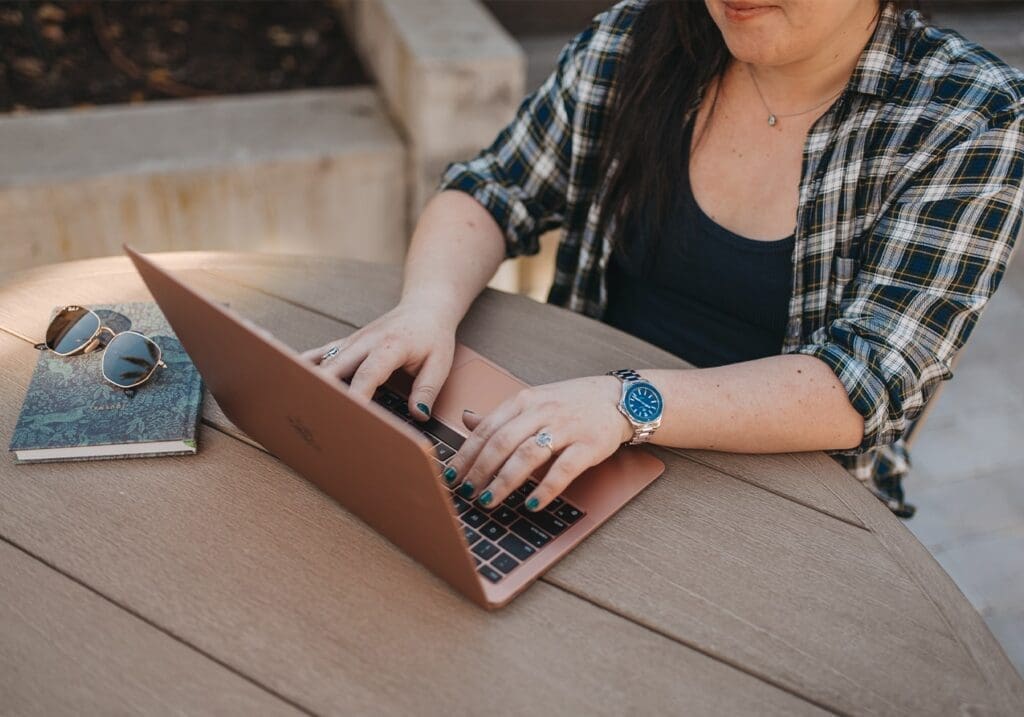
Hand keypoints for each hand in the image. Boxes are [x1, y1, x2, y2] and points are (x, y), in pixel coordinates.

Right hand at [299, 302, 455, 418]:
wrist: (424, 306)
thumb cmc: (432, 335)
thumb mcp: (440, 363)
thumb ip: (427, 390)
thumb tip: (418, 416)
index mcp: (390, 345)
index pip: (367, 374)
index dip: (355, 395)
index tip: (345, 415)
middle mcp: (364, 342)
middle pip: (336, 367)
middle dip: (322, 392)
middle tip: (312, 416)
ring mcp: (352, 342)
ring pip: (323, 362)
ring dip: (309, 381)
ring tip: (292, 404)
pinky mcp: (346, 344)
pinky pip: (320, 355)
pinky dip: (304, 367)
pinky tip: (286, 381)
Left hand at [446, 376, 632, 510]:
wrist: (619, 398)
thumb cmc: (572, 403)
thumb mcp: (534, 400)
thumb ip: (502, 415)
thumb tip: (466, 420)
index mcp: (524, 401)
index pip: (487, 428)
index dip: (466, 453)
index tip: (451, 475)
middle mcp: (542, 412)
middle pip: (502, 442)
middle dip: (479, 470)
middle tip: (466, 492)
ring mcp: (566, 428)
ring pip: (527, 455)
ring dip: (504, 481)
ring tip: (489, 500)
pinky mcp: (588, 445)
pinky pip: (563, 469)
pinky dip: (545, 489)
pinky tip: (531, 504)